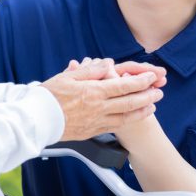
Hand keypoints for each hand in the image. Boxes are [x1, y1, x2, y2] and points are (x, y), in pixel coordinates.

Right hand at [42, 59, 164, 140]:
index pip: (123, 85)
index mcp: (93, 91)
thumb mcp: (68, 76)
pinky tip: (133, 117)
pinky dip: (128, 121)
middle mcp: (97, 107)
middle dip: (147, 96)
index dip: (141, 81)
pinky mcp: (92, 131)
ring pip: (125, 116)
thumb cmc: (48, 97)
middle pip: (129, 102)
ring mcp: (96, 121)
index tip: (151, 77)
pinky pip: (115, 126)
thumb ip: (91, 70)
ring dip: (141, 110)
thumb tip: (108, 64)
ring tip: (152, 105)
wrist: (36, 120)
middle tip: (159, 91)